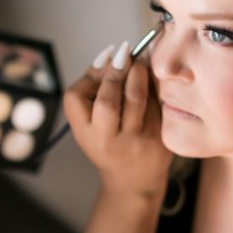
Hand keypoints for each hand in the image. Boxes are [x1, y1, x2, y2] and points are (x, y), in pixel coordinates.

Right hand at [64, 41, 171, 198]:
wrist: (134, 179)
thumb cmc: (109, 141)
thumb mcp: (91, 125)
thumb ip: (95, 93)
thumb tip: (112, 55)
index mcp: (85, 134)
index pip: (75, 98)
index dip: (91, 74)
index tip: (106, 58)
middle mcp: (107, 140)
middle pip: (107, 102)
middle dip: (115, 72)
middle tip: (124, 53)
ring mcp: (134, 142)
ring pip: (136, 100)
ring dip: (137, 74)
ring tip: (139, 62)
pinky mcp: (157, 140)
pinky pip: (155, 105)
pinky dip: (153, 86)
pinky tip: (151, 77)